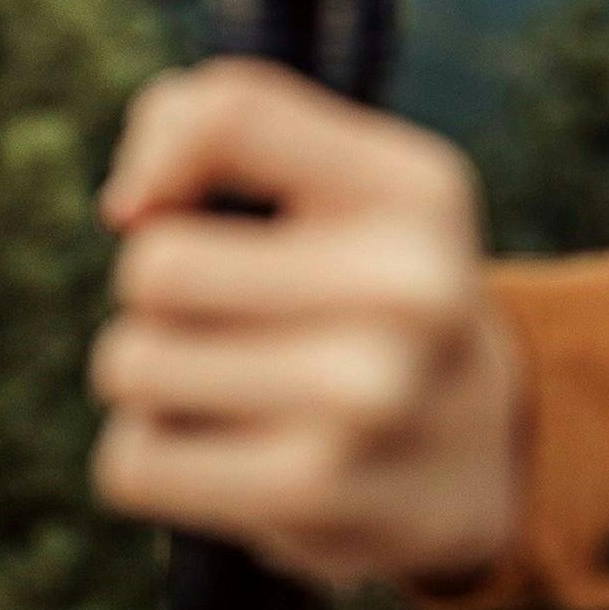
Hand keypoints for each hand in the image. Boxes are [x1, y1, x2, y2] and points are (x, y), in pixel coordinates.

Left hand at [88, 58, 526, 592]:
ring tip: (237, 383)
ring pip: (133, 362)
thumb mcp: (349, 180)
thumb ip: (233, 127)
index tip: (173, 205)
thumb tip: (131, 205)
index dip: (163, 157)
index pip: (232, 114)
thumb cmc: (373, 287)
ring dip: (156, 376)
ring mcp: (368, 396)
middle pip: (155, 264)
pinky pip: (135, 461)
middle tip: (235, 315)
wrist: (477, 447)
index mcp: (417, 189)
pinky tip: (230, 452)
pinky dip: (157, 456)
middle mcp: (410, 285)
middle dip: (163, 292)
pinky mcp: (314, 495)